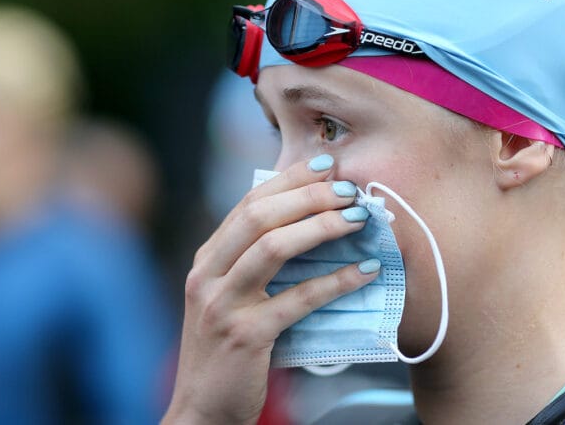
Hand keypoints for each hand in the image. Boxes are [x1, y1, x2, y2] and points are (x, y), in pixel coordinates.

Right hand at [162, 155, 378, 424]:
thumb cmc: (227, 352)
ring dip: (321, 227)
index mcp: (206, 260)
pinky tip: (363, 272)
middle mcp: (207, 275)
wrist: (202, 411)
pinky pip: (298, 299)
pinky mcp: (245, 335)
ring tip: (357, 218)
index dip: (288, 181)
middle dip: (307, 196)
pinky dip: (335, 282)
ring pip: (273, 248)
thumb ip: (255, 263)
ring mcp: (222, 305)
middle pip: (258, 216)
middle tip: (347, 189)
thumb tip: (311, 226)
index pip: (247, 204)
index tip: (323, 165)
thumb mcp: (230, 298)